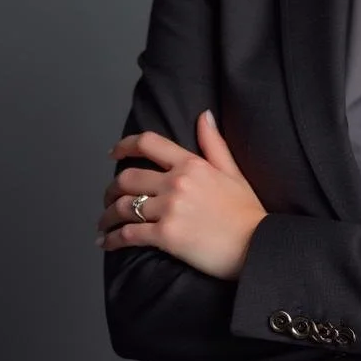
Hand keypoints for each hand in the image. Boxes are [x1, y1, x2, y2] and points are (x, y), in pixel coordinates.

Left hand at [96, 110, 267, 280]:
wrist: (257, 244)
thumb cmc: (246, 211)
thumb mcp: (233, 171)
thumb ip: (214, 143)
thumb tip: (204, 115)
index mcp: (191, 164)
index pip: (148, 143)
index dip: (125, 146)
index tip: (114, 153)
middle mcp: (177, 182)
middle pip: (128, 177)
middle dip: (111, 189)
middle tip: (108, 198)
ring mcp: (170, 209)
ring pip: (122, 207)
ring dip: (106, 216)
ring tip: (104, 224)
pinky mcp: (166, 236)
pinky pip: (128, 234)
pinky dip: (112, 239)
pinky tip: (107, 243)